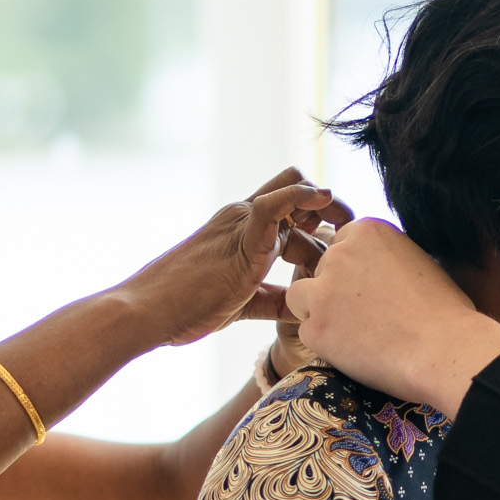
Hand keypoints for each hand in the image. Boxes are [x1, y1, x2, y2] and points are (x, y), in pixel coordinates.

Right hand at [131, 169, 348, 348]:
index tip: (344, 247)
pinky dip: (302, 196)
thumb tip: (304, 308)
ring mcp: (240, 222)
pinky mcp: (238, 235)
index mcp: (243, 230)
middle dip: (332, 206)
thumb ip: (273, 299)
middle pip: (298, 187)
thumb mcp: (242, 304)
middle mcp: (243, 217)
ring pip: (295, 190)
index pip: (291, 205)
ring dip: (327, 212)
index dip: (322, 219)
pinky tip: (326, 201)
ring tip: (345, 242)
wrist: (147, 312)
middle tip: (353, 238)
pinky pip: (274, 202)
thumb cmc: (186, 308)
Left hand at [285, 218, 499, 408]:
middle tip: (365, 315)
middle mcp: (340, 253)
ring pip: (301, 296)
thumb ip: (388, 257)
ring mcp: (323, 290)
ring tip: (353, 333)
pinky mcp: (314, 327)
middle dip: (335, 289)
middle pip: (320, 268)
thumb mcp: (420, 262)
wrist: (444, 349)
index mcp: (368, 231)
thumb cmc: (445, 311)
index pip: (340, 243)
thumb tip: (375, 269)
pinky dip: (325, 343)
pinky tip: (354, 352)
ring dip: (319, 311)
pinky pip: (307, 332)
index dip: (353, 270)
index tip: (370, 289)